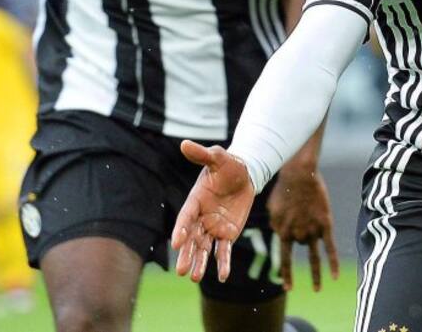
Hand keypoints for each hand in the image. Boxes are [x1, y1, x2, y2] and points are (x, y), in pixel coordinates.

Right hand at [171, 141, 254, 283]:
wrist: (245, 175)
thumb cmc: (229, 165)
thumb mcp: (218, 158)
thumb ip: (203, 154)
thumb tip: (184, 143)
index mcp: (195, 201)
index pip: (186, 217)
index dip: (181, 229)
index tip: (176, 242)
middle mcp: (201, 217)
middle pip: (192, 239)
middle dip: (187, 254)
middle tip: (181, 271)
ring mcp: (213, 227)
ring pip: (204, 248)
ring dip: (200, 262)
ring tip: (194, 278)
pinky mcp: (227, 233)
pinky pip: (223, 250)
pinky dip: (222, 262)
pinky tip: (222, 276)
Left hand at [268, 163, 340, 290]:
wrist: (299, 175)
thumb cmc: (284, 189)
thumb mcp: (272, 208)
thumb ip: (276, 224)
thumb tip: (280, 233)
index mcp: (282, 232)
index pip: (285, 258)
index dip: (286, 274)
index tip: (288, 288)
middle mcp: (297, 234)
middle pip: (301, 244)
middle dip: (302, 234)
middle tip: (306, 245)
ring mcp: (312, 230)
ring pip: (313, 251)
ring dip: (314, 268)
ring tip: (317, 289)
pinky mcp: (325, 224)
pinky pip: (330, 248)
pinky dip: (332, 263)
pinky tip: (334, 277)